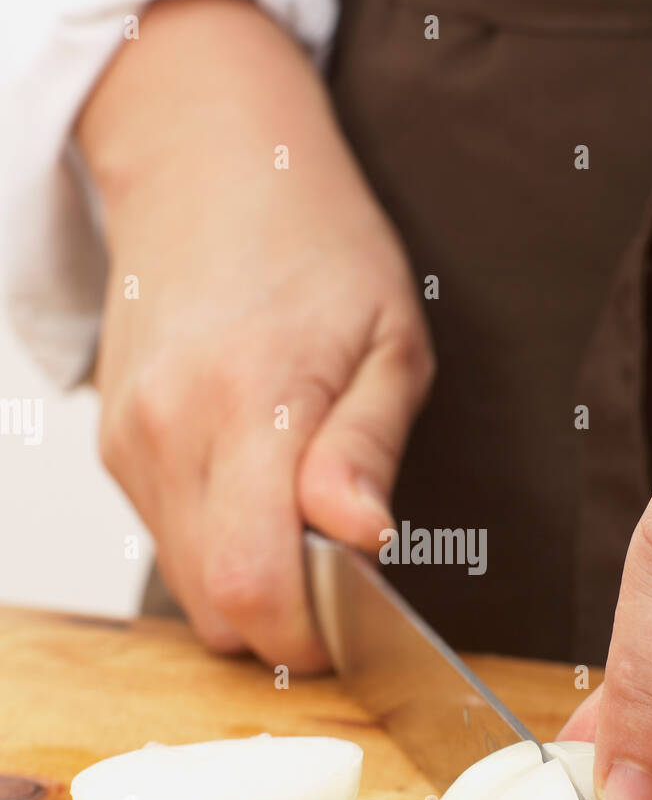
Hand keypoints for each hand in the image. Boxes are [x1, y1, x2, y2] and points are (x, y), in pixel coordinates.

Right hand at [78, 0, 432, 671]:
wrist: (208, 165)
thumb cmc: (318, 243)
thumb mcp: (389, 338)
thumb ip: (367, 448)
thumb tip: (361, 539)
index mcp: (250, 402)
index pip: (252, 585)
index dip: (308, 634)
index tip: (357, 619)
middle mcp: (168, 431)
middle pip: (214, 607)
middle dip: (285, 621)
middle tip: (342, 572)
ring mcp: (128, 441)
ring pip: (187, 583)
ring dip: (249, 581)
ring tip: (300, 514)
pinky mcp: (113, 445)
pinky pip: (166, 539)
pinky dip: (216, 543)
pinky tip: (253, 485)